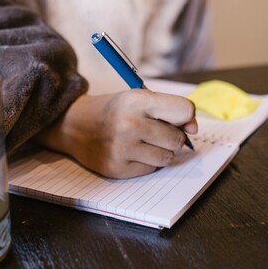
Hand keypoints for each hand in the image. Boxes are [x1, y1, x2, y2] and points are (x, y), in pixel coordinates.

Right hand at [34, 90, 196, 177]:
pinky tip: (130, 152)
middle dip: (171, 137)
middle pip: (177, 139)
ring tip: (143, 142)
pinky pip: (151, 169)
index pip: (184, 110)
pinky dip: (146, 162)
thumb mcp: (138, 99)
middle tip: (154, 131)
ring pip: (167, 158)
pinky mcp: (117, 168)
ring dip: (160, 152)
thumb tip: (194, 131)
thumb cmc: (113, 110)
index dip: (186, 117)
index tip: (179, 120)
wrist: (73, 125)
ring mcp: (122, 148)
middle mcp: (129, 124)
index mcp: (136, 100)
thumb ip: (170, 110)